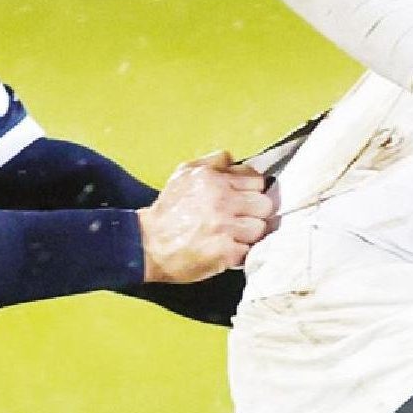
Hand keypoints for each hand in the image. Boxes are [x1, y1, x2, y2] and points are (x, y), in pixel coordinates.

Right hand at [137, 151, 274, 283]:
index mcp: (214, 180)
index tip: (244, 199)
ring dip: (248, 234)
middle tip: (240, 218)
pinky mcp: (226, 253)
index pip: (257, 181)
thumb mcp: (184, 174)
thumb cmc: (167, 211)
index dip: (252, 191)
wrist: (147, 244)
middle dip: (255, 212)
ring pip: (260, 228)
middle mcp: (222, 201)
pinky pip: (249, 250)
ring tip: (232, 235)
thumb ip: (212, 162)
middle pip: (265, 204)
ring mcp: (225, 228)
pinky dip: (240, 252)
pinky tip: (226, 250)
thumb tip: (233, 159)